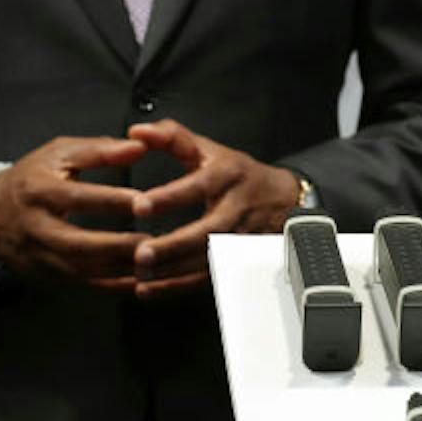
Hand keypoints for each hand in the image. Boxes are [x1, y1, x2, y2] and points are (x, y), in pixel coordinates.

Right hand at [0, 136, 150, 292]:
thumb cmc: (31, 179)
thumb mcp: (58, 153)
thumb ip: (100, 150)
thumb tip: (138, 146)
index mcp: (38, 191)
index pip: (75, 197)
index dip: (109, 201)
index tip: (142, 202)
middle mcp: (35, 227)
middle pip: (75, 243)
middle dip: (114, 245)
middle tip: (150, 241)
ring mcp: (38, 256)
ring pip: (80, 270)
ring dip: (118, 269)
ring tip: (151, 262)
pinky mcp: (46, 275)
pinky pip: (83, 285)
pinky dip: (113, 286)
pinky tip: (139, 281)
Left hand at [127, 119, 301, 298]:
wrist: (283, 199)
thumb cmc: (237, 174)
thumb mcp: (209, 148)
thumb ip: (171, 137)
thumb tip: (138, 131)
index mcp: (227, 175)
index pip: (198, 186)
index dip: (170, 197)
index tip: (140, 206)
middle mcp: (235, 208)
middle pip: (208, 231)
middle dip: (174, 245)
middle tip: (141, 254)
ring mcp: (240, 237)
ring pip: (208, 258)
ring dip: (174, 271)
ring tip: (141, 274)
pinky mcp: (237, 259)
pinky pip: (207, 276)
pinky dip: (178, 286)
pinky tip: (150, 289)